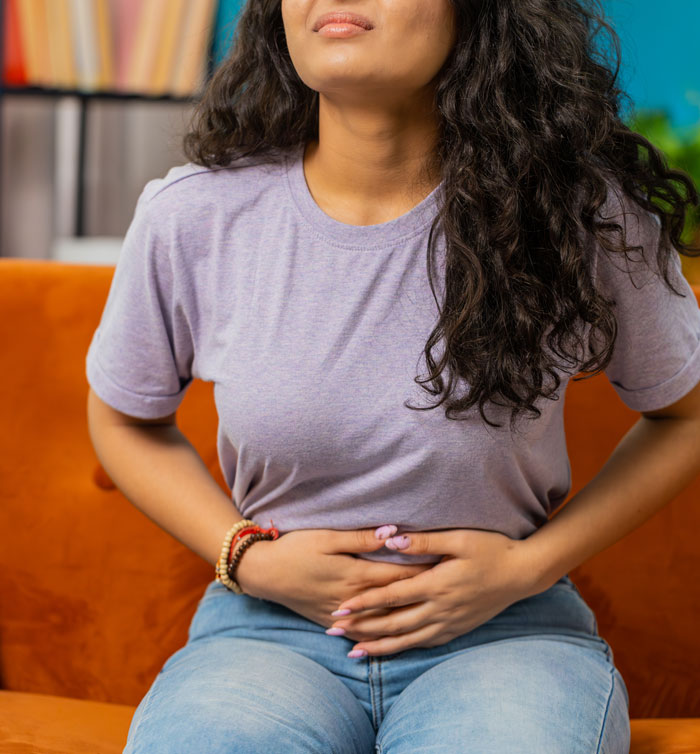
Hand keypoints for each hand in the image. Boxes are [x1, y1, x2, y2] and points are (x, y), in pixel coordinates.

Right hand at [234, 526, 434, 629]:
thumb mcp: (327, 537)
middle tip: (450, 594)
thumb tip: (394, 533)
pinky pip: (361, 633)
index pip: (399, 575)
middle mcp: (352, 599)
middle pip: (394, 600)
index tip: (449, 569)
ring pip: (380, 622)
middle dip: (422, 597)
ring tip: (430, 617)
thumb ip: (362, 538)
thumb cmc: (295, 548)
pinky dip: (379, 636)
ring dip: (405, 619)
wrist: (263, 573)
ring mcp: (341, 614)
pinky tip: (392, 639)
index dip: (425, 572)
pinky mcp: (329, 620)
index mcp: (356, 575)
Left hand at [325, 528, 538, 656]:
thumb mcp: (459, 538)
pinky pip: (425, 643)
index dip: (364, 602)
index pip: (391, 596)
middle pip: (393, 623)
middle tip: (334, 632)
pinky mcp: (457, 628)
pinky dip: (404, 648)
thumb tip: (392, 541)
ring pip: (407, 639)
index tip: (341, 608)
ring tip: (354, 651)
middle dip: (362, 628)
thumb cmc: (491, 549)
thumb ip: (424, 540)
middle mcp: (440, 609)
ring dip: (379, 645)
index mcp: (437, 584)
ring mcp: (450, 622)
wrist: (522, 573)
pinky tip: (390, 650)